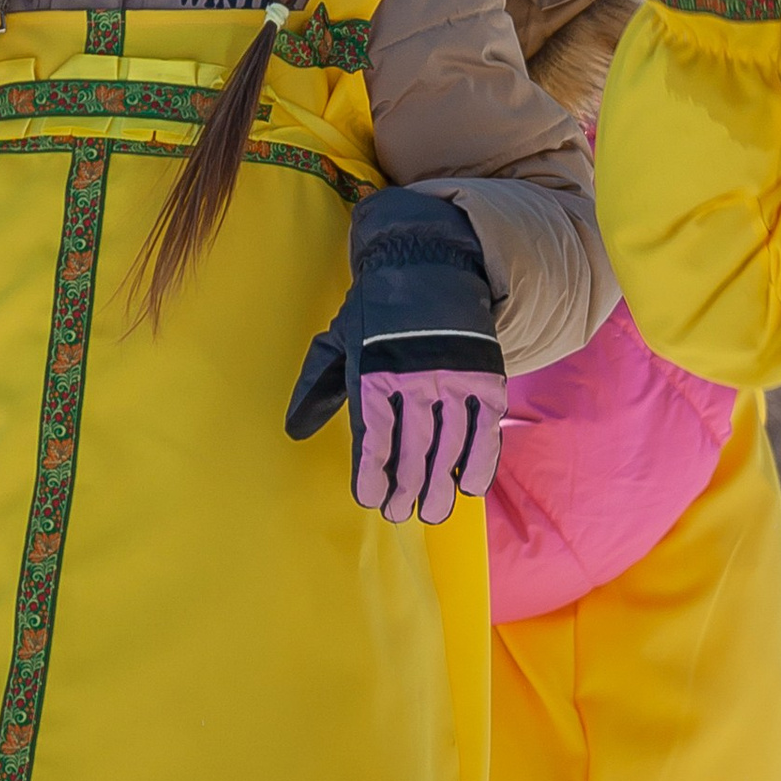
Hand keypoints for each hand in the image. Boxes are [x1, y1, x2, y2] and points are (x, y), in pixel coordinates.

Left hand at [287, 190, 504, 526]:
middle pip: (412, 448)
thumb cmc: (377, 312)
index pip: (373, 435)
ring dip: (440, 483)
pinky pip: (485, 429)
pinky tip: (470, 485)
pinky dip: (480, 459)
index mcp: (375, 373)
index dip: (372, 472)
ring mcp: (454, 379)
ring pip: (449, 444)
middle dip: (406, 487)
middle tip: (401, 513)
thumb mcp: (338, 340)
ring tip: (433, 510)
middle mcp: (416, 379)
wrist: (430, 267)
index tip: (369, 499)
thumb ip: (318, 386)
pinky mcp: (485, 377)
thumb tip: (295, 430)